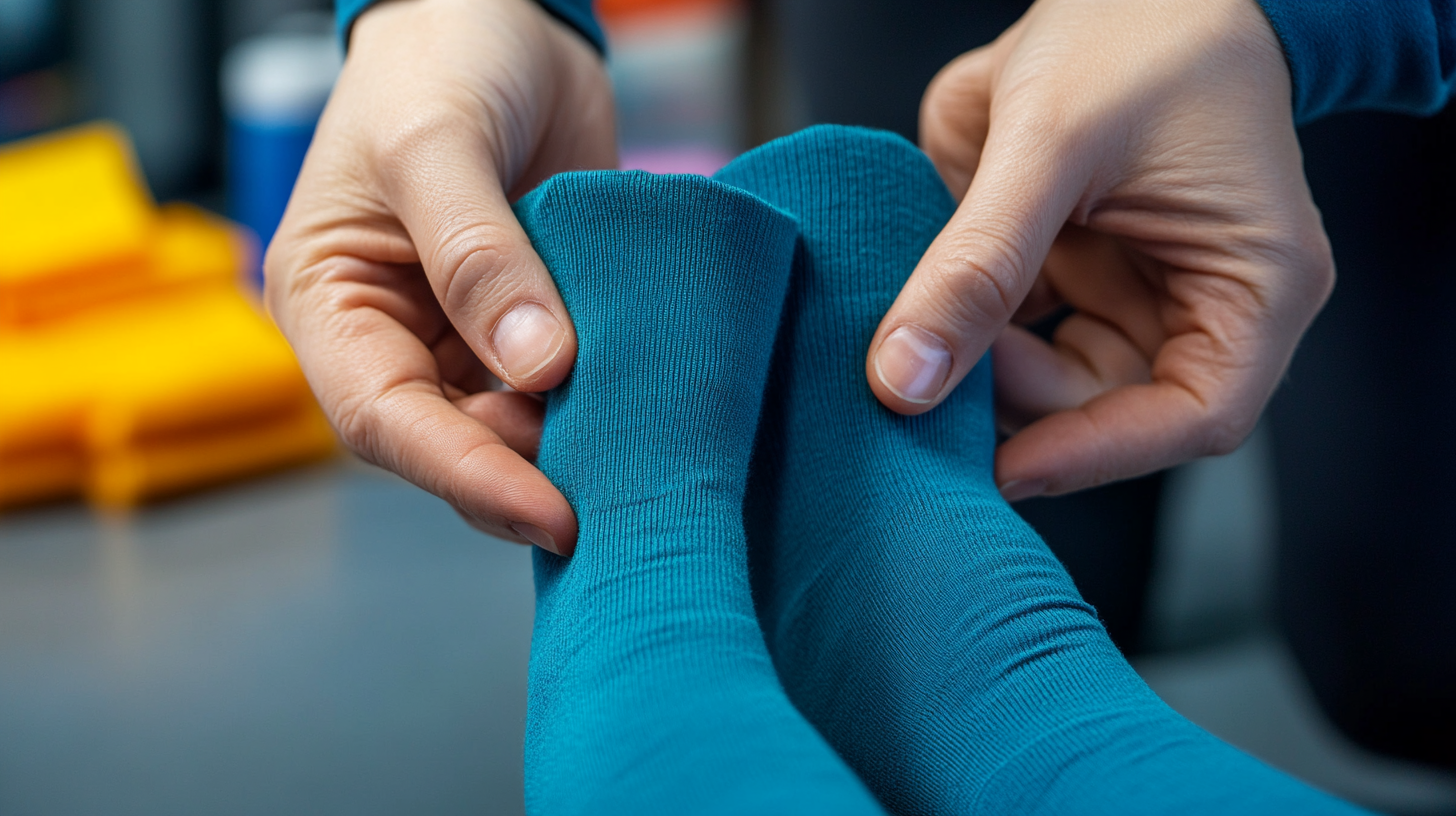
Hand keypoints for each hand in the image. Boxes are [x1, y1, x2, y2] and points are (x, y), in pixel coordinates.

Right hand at [265, 0, 614, 553]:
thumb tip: (538, 366)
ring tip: (636, 464)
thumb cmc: (437, 62)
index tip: (548, 512)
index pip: (383, 418)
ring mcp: (463, 334)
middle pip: (448, 442)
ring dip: (567, 452)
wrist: (502, 16)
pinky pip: (558, 386)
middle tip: (612, 499)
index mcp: (332, 302)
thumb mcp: (438, 143)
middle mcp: (391, 334)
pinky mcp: (530, 322)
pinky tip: (644, 415)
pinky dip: (598, 406)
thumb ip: (479, 254)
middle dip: (523, 479)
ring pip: (507, 428)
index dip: (464, 476)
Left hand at [868, 0, 1332, 499]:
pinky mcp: (1070, 272)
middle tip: (924, 381)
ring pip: (1048, 379)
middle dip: (1014, 401)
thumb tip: (903, 377)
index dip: (1096, 456)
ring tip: (912, 339)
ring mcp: (1127, 290)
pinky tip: (915, 310)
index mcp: (1252, 286)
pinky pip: (1013, 331)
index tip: (1001, 467)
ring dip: (978, 369)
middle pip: (1106, 406)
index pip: (1193, 416)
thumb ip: (977, 263)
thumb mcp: (1051, 144)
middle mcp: (1194, 302)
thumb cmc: (1137, 33)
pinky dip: (963, 329)